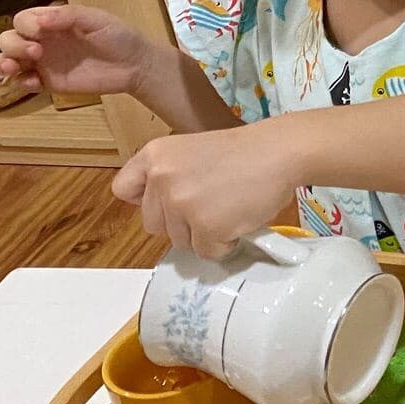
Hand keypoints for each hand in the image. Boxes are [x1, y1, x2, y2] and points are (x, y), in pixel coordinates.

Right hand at [0, 4, 159, 96]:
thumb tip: (42, 21)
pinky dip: (20, 83)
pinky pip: (25, 83)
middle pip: (9, 40)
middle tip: (36, 52)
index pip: (23, 20)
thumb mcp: (97, 19)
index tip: (40, 32)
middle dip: (13, 45)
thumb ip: (69, 16)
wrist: (135, 65)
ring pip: (10, 61)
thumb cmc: (119, 36)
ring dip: (4, 63)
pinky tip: (33, 82)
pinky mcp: (50, 82)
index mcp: (52, 22)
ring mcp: (44, 63)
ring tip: (13, 68)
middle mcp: (43, 41)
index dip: (25, 25)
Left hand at [113, 123, 298, 258]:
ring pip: (179, 241)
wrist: (281, 152)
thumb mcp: (192, 151)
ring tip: (229, 210)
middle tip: (211, 205)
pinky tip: (238, 221)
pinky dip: (224, 245)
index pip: (123, 190)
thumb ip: (170, 175)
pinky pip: (206, 252)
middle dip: (180, 222)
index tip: (169, 200)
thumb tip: (164, 213)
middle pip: (153, 224)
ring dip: (203, 234)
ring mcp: (181, 204)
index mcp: (154, 155)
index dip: (146, 200)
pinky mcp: (205, 227)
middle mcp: (160, 178)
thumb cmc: (245, 152)